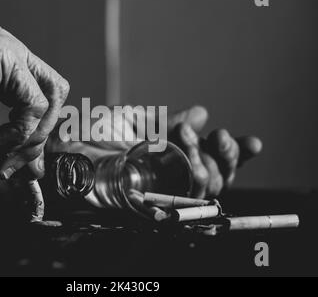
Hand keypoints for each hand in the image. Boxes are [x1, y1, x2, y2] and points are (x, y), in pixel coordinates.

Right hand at [0, 20, 68, 178]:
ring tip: (3, 151)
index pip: (40, 95)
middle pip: (56, 93)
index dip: (35, 131)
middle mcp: (8, 51)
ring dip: (33, 134)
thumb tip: (24, 168)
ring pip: (52, 96)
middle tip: (18, 158)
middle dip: (41, 133)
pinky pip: (33, 103)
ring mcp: (7, 50)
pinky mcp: (2, 57)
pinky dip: (19, 131)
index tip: (16, 160)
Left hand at [48, 105, 261, 198]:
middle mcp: (172, 175)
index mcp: (172, 155)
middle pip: (219, 175)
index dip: (237, 153)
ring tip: (198, 149)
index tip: (254, 144)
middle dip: (225, 156)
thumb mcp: (135, 120)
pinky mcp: (149, 205)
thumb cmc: (93, 133)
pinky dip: (194, 189)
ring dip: (211, 168)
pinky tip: (197, 171)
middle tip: (216, 138)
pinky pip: (182, 204)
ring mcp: (162, 190)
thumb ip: (168, 120)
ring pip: (206, 190)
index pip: (214, 158)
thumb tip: (201, 112)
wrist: (63, 151)